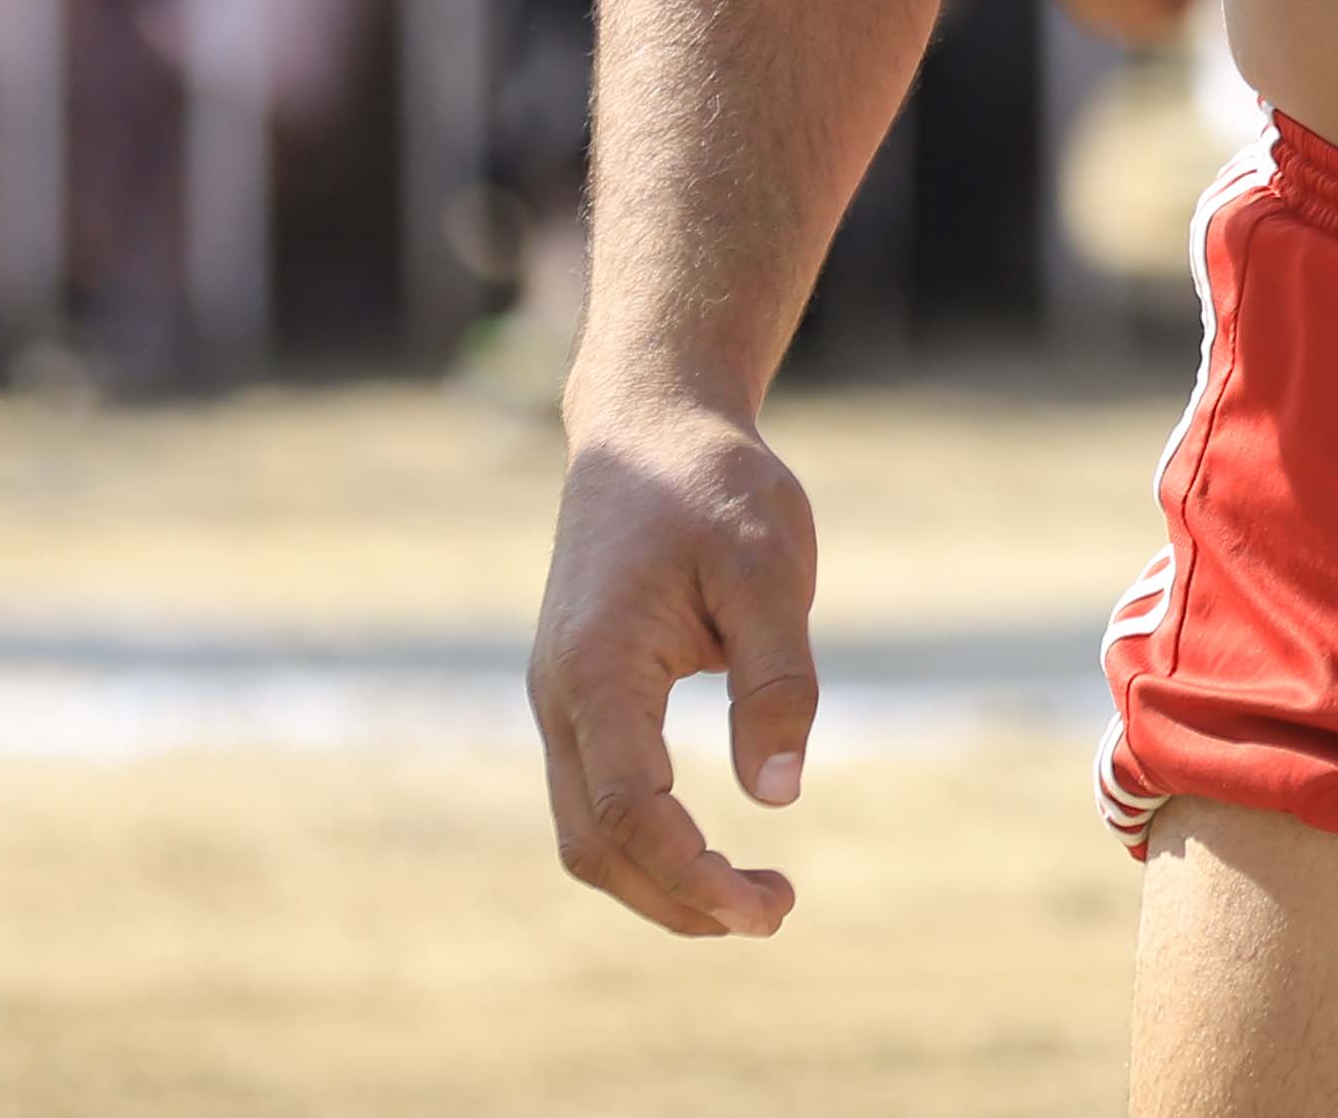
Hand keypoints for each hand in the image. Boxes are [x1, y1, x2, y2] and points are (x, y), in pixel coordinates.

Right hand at [529, 371, 822, 938]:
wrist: (647, 424)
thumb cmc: (714, 487)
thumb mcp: (770, 567)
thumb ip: (777, 679)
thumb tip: (779, 797)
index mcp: (596, 667)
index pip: (628, 811)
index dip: (693, 874)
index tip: (768, 905)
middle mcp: (558, 695)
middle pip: (595, 843)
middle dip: (678, 899)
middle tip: (776, 913)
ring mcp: (558, 699)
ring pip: (586, 832)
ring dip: (659, 883)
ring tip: (755, 898)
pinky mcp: (577, 695)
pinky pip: (595, 797)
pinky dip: (645, 844)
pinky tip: (710, 850)